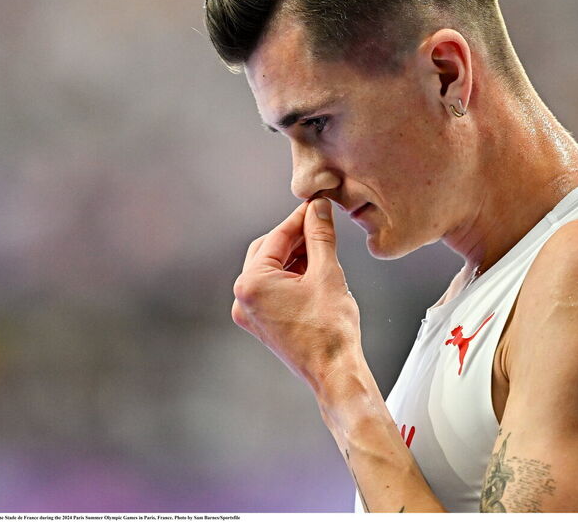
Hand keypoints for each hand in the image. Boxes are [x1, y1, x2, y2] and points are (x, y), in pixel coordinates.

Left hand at [232, 198, 361, 389]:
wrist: (334, 371)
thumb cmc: (330, 331)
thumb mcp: (327, 272)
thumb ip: (320, 235)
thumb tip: (318, 209)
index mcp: (252, 284)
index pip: (276, 237)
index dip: (300, 218)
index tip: (316, 206)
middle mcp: (244, 299)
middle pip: (268, 251)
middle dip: (295, 238)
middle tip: (320, 225)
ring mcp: (250, 314)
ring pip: (270, 270)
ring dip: (294, 257)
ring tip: (322, 250)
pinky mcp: (261, 324)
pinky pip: (272, 289)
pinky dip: (290, 276)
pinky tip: (313, 271)